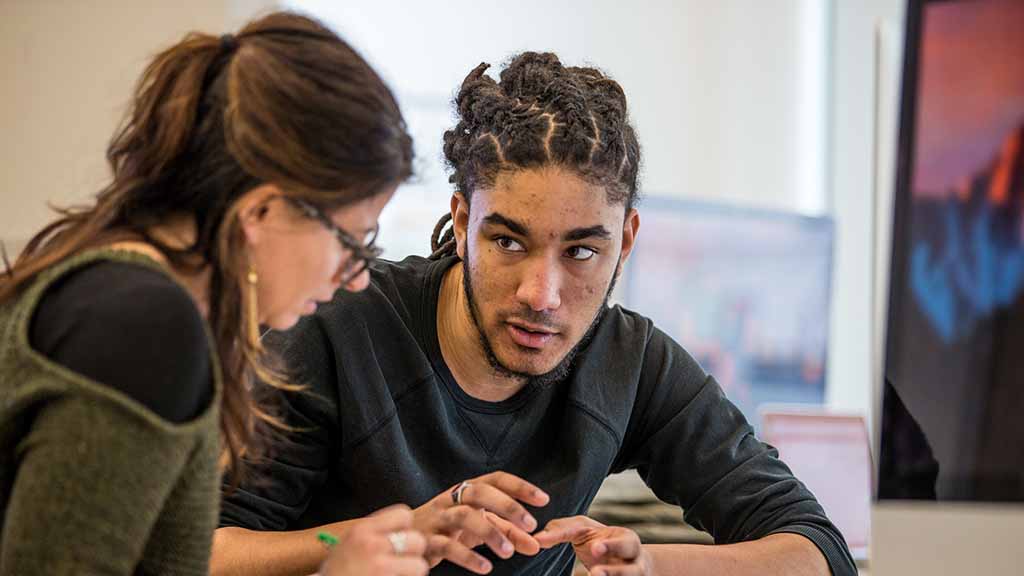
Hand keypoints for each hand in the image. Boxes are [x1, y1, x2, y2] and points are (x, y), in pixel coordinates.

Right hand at [319, 505, 428, 575]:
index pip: (404, 514)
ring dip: (412, 571)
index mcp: (362, 530)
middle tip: (401, 561)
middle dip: (413, 552)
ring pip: (419, 565)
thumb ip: (374, 532)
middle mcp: (372, 546)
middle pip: (417, 540)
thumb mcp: (349, 542)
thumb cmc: (337, 571)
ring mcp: (380, 568)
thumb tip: (405, 527)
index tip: (398, 539)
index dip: (406, 528)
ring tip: (397, 574)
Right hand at [412, 472, 549, 572]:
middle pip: (480, 492)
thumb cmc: (445, 530)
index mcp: (465, 490)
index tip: (544, 499)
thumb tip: (536, 545)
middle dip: (507, 506)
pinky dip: (468, 557)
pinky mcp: (425, 541)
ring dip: (490, 532)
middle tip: (531, 524)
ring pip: (464, 516)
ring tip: (508, 552)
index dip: (519, 486)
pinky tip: (485, 567)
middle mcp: (450, 499)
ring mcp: (437, 519)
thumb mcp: (477, 528)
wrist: (397, 541)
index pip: (495, 479)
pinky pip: (447, 546)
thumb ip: (507, 534)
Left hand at [535, 516, 651, 575]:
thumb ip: (562, 530)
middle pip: (633, 569)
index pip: (620, 541)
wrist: (626, 563)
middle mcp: (635, 563)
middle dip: (615, 571)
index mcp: (627, 540)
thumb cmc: (600, 543)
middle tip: (596, 573)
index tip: (595, 548)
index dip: (609, 545)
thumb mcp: (585, 531)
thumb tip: (536, 539)